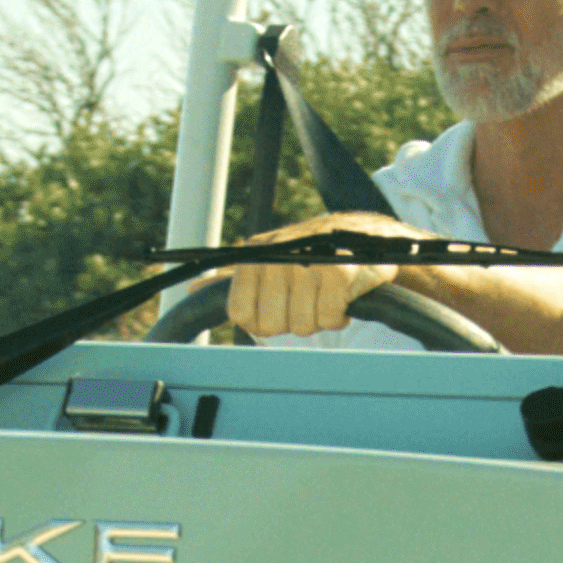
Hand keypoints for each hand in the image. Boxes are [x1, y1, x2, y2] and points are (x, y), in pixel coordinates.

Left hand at [224, 215, 425, 342]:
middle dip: (294, 320)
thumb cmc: (313, 254)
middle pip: (273, 325)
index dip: (262, 322)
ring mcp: (309, 263)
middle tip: (308, 299)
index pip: (241, 314)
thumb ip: (232, 279)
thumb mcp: (268, 260)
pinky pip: (330, 318)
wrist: (369, 238)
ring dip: (319, 317)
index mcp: (256, 255)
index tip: (279, 309)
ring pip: (303, 325)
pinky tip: (343, 295)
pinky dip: (339, 315)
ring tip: (326, 294)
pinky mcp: (339, 273)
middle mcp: (278, 256)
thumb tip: (192, 290)